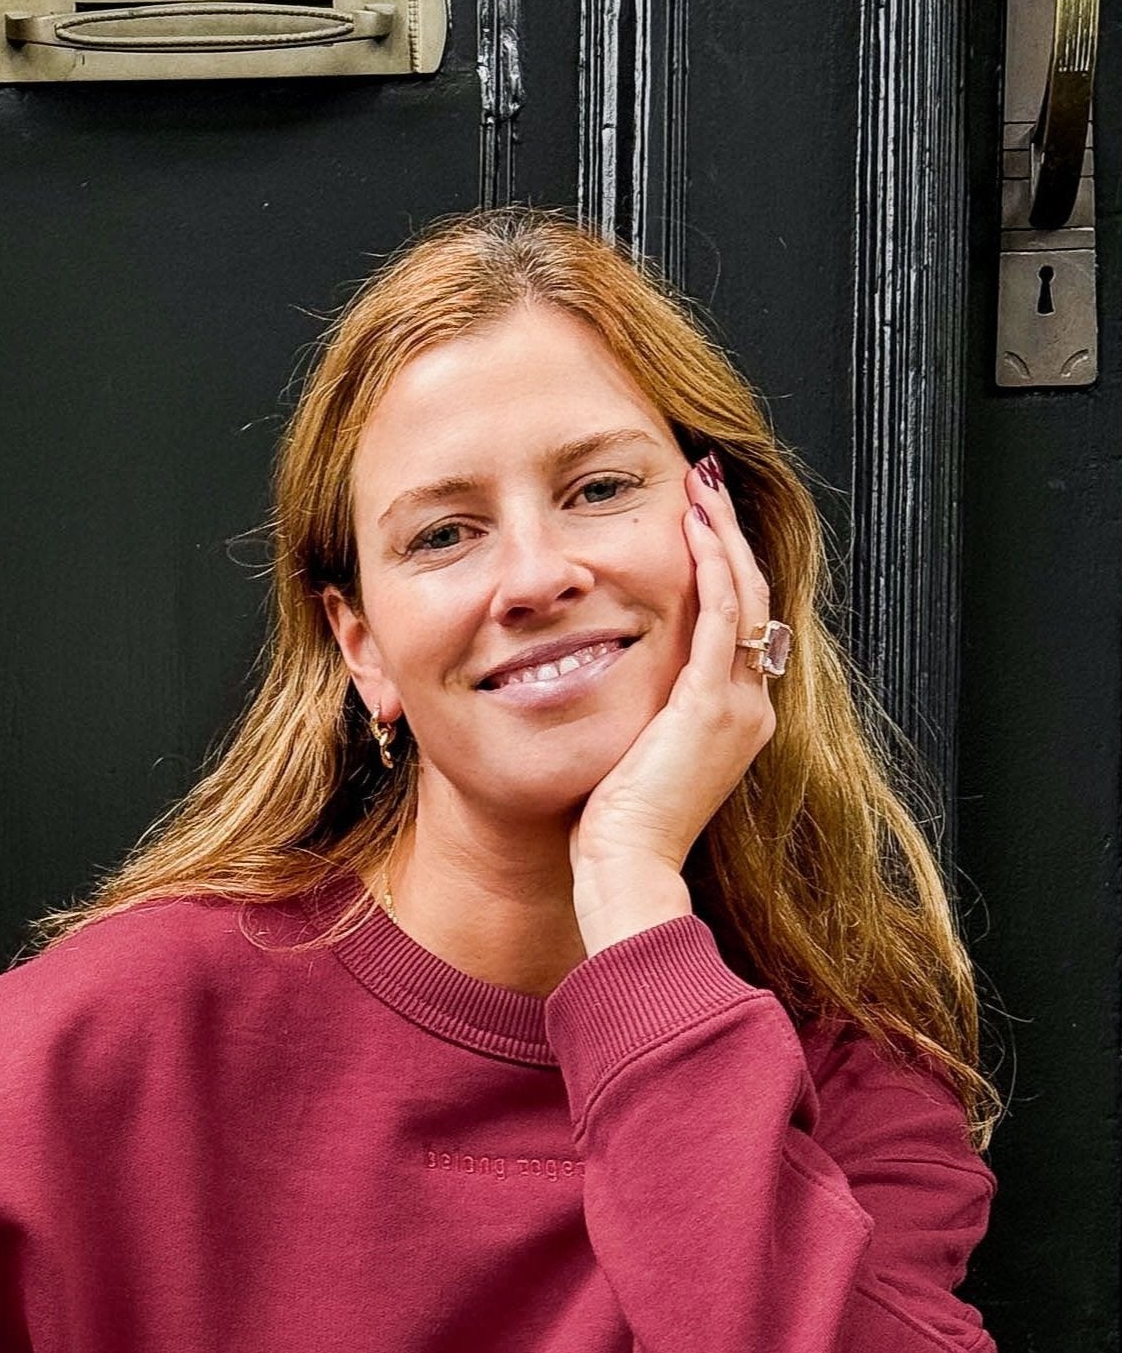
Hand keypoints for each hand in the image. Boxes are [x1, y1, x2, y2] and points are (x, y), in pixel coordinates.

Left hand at [568, 454, 779, 952]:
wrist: (624, 872)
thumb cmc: (612, 829)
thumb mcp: (630, 754)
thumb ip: (636, 711)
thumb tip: (599, 673)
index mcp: (733, 717)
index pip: (739, 621)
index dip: (724, 564)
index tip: (700, 518)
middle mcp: (748, 706)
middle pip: (753, 595)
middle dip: (728, 534)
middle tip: (707, 480)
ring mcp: (737, 705)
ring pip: (746, 594)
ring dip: (722, 534)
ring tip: (702, 486)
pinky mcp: (711, 705)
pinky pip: (724, 616)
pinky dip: (712, 567)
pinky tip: (692, 527)